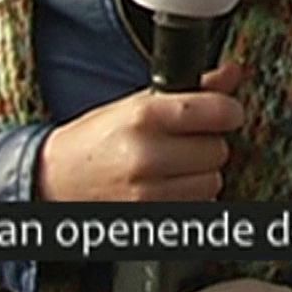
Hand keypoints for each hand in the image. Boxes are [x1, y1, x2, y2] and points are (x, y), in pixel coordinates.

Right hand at [36, 63, 242, 201]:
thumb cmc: (99, 138)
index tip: (224, 113)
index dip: (227, 111)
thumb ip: (194, 89)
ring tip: (172, 166)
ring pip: (212, 182)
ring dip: (201, 174)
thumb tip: (234, 71)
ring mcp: (148, 193)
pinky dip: (190, 197)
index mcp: (144, 116)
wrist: (57, 179)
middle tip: (183, 141)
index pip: (218, 112)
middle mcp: (147, 155)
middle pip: (218, 150)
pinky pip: (197, 207)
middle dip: (207, 144)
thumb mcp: (139, 103)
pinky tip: (167, 187)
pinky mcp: (150, 219)